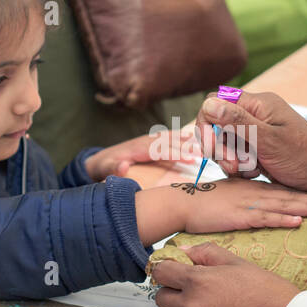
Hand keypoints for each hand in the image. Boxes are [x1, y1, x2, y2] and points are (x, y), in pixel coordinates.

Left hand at [85, 128, 201, 180]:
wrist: (100, 160)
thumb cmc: (104, 168)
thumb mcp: (104, 170)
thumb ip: (113, 169)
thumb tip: (122, 166)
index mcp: (137, 150)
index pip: (160, 150)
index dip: (175, 153)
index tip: (191, 158)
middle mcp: (145, 141)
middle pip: (169, 142)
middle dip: (187, 146)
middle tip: (206, 152)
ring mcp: (148, 139)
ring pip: (171, 137)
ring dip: (187, 140)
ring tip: (205, 143)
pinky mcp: (150, 141)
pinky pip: (168, 137)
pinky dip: (181, 136)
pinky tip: (193, 137)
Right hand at [133, 178, 306, 243]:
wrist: (180, 204)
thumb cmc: (202, 203)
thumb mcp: (228, 196)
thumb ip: (245, 199)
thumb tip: (259, 206)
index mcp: (253, 187)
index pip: (285, 189)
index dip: (306, 193)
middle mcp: (255, 191)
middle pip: (290, 194)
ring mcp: (248, 202)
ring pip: (283, 204)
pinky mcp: (239, 214)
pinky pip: (265, 216)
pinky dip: (282, 218)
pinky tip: (298, 221)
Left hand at [151, 242, 296, 306]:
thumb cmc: (268, 292)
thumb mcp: (239, 264)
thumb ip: (207, 254)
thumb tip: (183, 251)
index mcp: (197, 282)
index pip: (161, 273)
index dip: (168, 271)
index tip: (175, 273)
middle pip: (162, 299)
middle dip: (174, 294)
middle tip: (197, 293)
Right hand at [196, 90, 306, 204]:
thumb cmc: (304, 159)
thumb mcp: (269, 140)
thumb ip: (238, 122)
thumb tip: (209, 104)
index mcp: (259, 104)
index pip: (216, 102)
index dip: (207, 124)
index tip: (209, 147)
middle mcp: (256, 114)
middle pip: (218, 124)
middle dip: (220, 147)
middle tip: (233, 166)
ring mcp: (257, 132)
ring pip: (225, 142)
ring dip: (231, 160)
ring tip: (250, 171)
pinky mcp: (258, 149)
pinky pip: (236, 154)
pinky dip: (240, 167)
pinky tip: (255, 173)